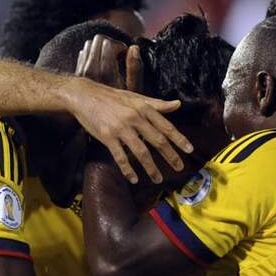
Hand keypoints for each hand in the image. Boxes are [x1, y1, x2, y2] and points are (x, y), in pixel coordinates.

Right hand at [69, 37, 190, 184]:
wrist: (85, 95)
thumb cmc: (112, 97)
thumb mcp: (136, 97)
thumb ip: (157, 104)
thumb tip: (178, 105)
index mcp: (144, 108)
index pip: (166, 126)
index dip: (179, 139)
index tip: (189, 150)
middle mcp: (135, 118)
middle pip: (157, 141)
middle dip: (170, 156)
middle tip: (179, 168)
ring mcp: (121, 128)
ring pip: (141, 152)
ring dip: (151, 168)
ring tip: (158, 179)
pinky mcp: (107, 137)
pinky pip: (121, 157)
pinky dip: (128, 170)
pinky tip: (134, 179)